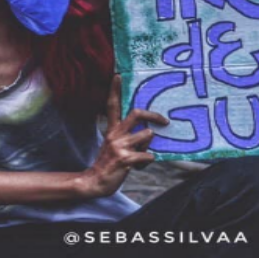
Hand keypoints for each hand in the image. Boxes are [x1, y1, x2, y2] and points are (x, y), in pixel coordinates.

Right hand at [80, 75, 168, 198]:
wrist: (94, 182)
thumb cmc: (108, 163)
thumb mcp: (112, 144)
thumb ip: (125, 135)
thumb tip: (148, 131)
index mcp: (112, 129)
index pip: (112, 105)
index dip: (115, 90)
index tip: (118, 75)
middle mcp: (115, 134)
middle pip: (136, 113)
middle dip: (153, 115)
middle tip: (164, 121)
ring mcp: (120, 145)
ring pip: (147, 135)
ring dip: (149, 145)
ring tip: (141, 155)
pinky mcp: (126, 159)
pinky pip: (148, 155)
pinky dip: (147, 161)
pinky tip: (139, 167)